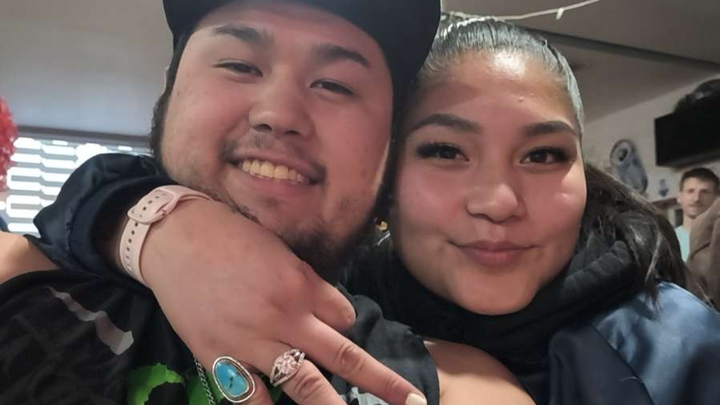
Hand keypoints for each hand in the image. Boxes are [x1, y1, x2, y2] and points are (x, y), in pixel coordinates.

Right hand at [138, 199, 424, 404]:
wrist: (175, 239)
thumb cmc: (231, 235)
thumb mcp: (281, 250)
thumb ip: (308, 285)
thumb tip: (330, 312)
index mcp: (302, 286)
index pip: (346, 318)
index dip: (349, 326)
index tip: (340, 328)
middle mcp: (284, 318)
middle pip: (342, 358)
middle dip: (380, 382)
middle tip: (411, 402)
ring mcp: (252, 343)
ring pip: (302, 386)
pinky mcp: (219, 358)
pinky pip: (249, 397)